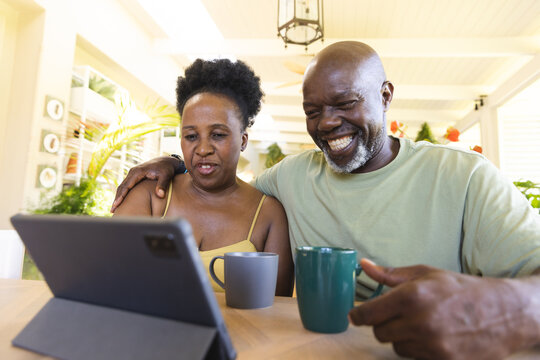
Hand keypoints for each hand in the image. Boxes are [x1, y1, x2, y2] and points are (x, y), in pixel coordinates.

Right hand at [110, 156, 179, 211]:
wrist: (166, 161)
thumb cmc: (166, 168)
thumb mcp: (166, 176)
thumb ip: (162, 185)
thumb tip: (160, 195)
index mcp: (138, 172)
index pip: (126, 186)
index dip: (121, 196)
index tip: (116, 204)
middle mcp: (133, 172)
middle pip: (121, 187)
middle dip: (117, 198)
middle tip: (112, 210)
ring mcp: (133, 174)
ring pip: (122, 187)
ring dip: (118, 197)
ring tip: (114, 209)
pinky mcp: (135, 177)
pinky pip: (126, 186)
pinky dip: (122, 194)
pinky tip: (121, 202)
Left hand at [349, 259, 537, 359]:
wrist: (502, 312)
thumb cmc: (460, 289)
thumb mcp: (425, 274)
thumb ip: (390, 274)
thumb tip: (364, 266)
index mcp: (411, 296)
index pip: (368, 314)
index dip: (358, 315)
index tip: (355, 315)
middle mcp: (418, 322)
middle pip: (379, 332)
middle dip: (383, 323)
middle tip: (398, 314)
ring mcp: (431, 344)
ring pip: (396, 346)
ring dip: (401, 336)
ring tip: (421, 322)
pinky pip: (414, 356)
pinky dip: (417, 347)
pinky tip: (433, 335)